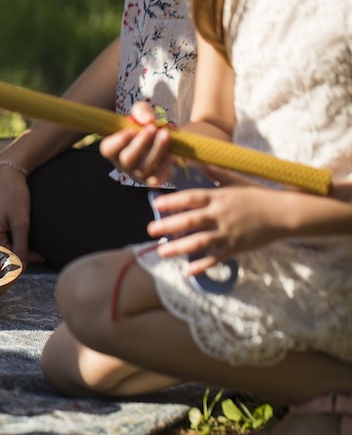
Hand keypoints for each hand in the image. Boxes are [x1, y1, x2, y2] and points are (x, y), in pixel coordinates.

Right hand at [0, 164, 39, 264]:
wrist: (5, 171)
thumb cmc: (14, 194)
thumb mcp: (22, 222)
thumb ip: (22, 248)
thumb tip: (22, 268)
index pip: (7, 257)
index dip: (25, 259)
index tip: (41, 257)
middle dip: (18, 254)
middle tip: (38, 253)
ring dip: (10, 247)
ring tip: (27, 243)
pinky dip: (2, 238)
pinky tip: (12, 233)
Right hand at [100, 102, 174, 186]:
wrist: (161, 138)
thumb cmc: (144, 125)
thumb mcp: (140, 112)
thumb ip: (140, 111)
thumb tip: (148, 120)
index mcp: (114, 148)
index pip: (107, 149)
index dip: (118, 141)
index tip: (131, 129)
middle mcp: (123, 163)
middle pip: (127, 159)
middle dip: (141, 143)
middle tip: (152, 127)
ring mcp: (137, 173)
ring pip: (144, 168)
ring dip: (157, 150)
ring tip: (166, 133)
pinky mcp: (152, 179)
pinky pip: (157, 178)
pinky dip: (165, 165)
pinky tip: (172, 152)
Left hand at [147, 170, 286, 274]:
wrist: (284, 213)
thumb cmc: (260, 195)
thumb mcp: (238, 181)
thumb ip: (218, 175)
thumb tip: (202, 163)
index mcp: (219, 197)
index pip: (191, 198)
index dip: (172, 201)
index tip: (155, 204)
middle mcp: (220, 214)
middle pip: (190, 221)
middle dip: (168, 226)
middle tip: (150, 231)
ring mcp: (228, 231)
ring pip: (199, 241)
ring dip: (179, 248)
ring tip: (162, 252)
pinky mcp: (236, 246)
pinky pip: (217, 257)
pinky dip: (202, 265)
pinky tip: (188, 271)